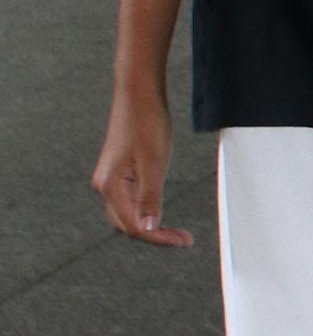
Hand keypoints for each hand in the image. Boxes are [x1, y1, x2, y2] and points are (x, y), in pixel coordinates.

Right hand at [92, 86, 191, 247]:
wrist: (138, 94)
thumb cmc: (147, 124)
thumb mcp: (154, 163)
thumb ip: (150, 198)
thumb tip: (149, 227)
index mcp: (110, 185)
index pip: (135, 225)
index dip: (159, 237)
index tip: (184, 241)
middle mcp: (104, 185)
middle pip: (127, 224)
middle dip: (154, 234)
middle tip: (182, 238)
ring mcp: (109, 178)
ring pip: (126, 214)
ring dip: (149, 225)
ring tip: (174, 230)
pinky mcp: (117, 171)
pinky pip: (128, 200)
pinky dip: (144, 210)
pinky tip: (160, 211)